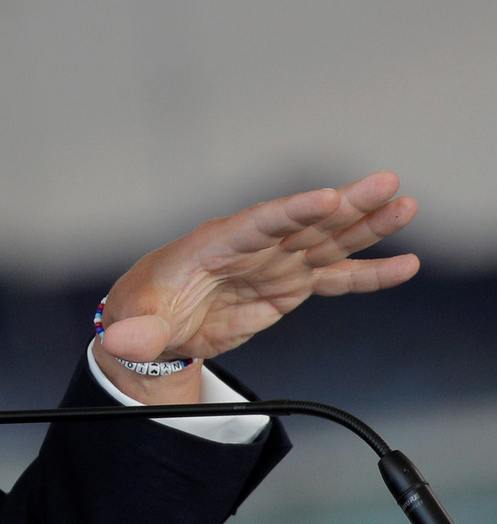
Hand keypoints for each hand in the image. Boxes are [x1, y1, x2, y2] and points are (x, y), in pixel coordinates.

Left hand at [99, 171, 418, 370]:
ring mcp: (273, 264)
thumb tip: (118, 341)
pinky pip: (334, 278)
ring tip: (405, 204)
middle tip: (385, 182)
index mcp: (212, 244)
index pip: (257, 223)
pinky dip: (369, 273)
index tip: (326, 198)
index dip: (291, 211)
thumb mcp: (134, 322)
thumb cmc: (141, 310)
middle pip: (303, 221)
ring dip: (366, 225)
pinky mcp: (288, 285)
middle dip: (344, 204)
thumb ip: (135, 332)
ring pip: (327, 241)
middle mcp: (250, 246)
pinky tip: (406, 263)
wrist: (154, 323)